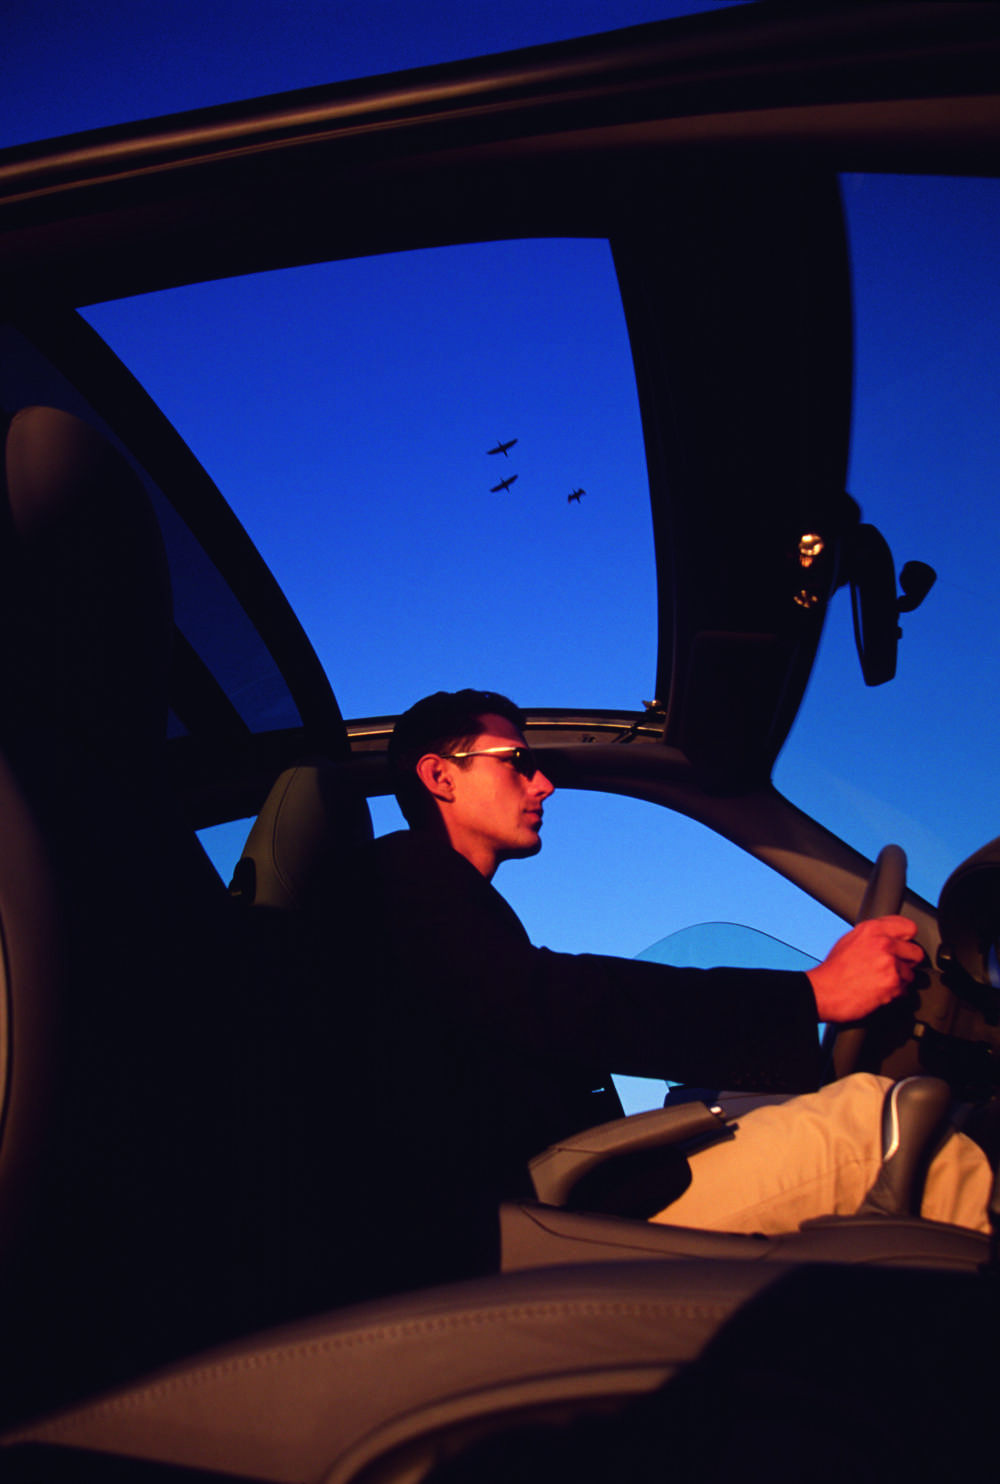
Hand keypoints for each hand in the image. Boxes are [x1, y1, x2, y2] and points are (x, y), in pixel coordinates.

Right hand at [805, 916, 923, 1023]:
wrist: (824, 992)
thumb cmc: (834, 970)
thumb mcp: (850, 940)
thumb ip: (874, 936)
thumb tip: (891, 937)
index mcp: (873, 929)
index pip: (909, 927)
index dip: (906, 939)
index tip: (903, 945)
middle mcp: (883, 943)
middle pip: (916, 952)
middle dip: (907, 961)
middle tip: (892, 967)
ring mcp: (890, 964)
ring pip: (911, 973)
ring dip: (899, 980)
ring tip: (879, 981)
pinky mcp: (893, 984)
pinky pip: (905, 990)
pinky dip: (894, 994)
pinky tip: (878, 991)